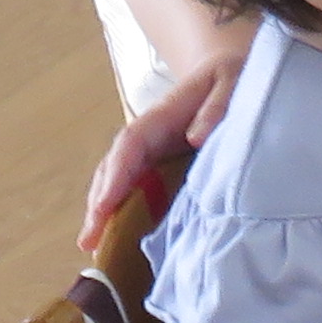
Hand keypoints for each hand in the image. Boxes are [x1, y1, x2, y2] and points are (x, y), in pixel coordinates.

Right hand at [81, 41, 245, 247]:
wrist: (231, 76)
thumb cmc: (232, 79)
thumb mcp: (231, 82)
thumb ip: (217, 107)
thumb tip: (197, 138)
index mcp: (163, 116)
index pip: (131, 145)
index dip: (116, 175)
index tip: (104, 206)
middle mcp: (150, 137)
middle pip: (115, 168)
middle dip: (101, 202)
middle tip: (89, 239)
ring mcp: (153, 153)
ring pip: (121, 182)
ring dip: (105, 211)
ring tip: (93, 246)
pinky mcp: (162, 167)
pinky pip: (139, 189)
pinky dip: (126, 212)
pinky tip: (118, 239)